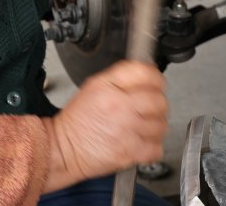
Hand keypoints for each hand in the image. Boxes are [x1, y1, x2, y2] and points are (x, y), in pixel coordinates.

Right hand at [43, 61, 167, 191]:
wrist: (63, 150)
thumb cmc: (78, 121)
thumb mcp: (94, 86)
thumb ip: (121, 77)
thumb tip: (145, 73)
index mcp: (110, 88)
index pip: (147, 74)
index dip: (155, 78)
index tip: (155, 83)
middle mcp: (120, 108)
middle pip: (159, 100)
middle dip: (156, 104)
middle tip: (147, 108)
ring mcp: (127, 132)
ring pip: (161, 125)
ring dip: (155, 126)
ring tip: (142, 126)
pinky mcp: (130, 153)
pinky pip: (157, 148)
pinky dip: (152, 147)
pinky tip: (141, 142)